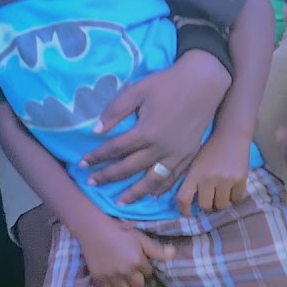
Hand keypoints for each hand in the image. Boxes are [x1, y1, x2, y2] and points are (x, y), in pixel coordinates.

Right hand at [77, 218, 173, 286]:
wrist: (93, 228)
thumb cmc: (119, 230)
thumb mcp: (139, 237)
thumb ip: (156, 248)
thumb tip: (174, 253)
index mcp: (137, 261)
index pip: (148, 273)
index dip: (144, 267)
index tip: (138, 261)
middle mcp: (125, 271)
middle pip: (138, 285)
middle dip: (137, 279)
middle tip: (131, 269)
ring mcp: (111, 277)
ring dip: (125, 285)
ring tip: (121, 276)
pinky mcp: (99, 279)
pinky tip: (111, 278)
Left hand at [80, 50, 229, 204]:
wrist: (204, 83)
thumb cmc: (167, 84)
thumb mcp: (137, 91)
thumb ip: (115, 111)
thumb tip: (96, 131)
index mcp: (146, 132)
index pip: (115, 149)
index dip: (96, 157)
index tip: (82, 164)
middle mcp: (160, 148)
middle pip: (129, 168)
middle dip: (108, 177)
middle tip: (91, 184)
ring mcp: (177, 155)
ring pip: (151, 181)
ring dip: (134, 193)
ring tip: (119, 202)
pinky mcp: (189, 156)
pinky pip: (173, 179)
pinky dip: (161, 189)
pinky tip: (152, 195)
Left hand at [174, 134, 249, 215]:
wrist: (231, 136)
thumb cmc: (209, 149)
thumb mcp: (194, 162)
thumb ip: (190, 179)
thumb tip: (185, 201)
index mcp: (194, 173)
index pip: (184, 198)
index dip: (183, 210)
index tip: (186, 213)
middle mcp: (209, 178)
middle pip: (205, 206)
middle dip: (206, 205)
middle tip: (208, 199)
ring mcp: (226, 180)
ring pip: (221, 205)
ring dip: (220, 202)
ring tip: (220, 193)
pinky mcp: (241, 180)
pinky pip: (236, 199)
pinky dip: (233, 197)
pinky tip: (231, 188)